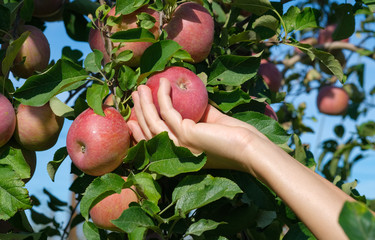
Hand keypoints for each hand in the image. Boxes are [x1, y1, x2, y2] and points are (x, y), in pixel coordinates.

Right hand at [128, 78, 270, 172]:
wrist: (248, 149)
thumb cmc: (233, 138)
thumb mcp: (210, 124)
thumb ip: (197, 114)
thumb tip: (187, 97)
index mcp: (179, 153)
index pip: (153, 141)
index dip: (140, 128)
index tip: (132, 116)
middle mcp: (175, 153)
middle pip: (148, 130)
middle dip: (139, 111)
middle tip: (136, 93)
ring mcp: (179, 145)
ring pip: (152, 122)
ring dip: (144, 103)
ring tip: (141, 86)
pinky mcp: (186, 135)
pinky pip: (167, 111)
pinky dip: (163, 95)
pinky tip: (163, 83)